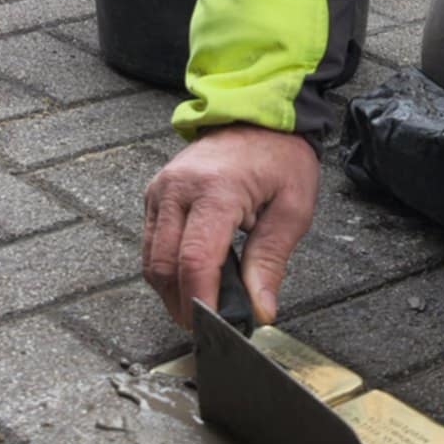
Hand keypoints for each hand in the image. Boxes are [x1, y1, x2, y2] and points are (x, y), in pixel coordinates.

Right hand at [143, 125, 320, 329]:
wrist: (257, 114)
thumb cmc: (280, 156)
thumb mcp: (292, 208)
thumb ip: (271, 261)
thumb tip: (259, 310)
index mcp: (216, 190)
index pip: (195, 260)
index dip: (201, 302)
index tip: (215, 328)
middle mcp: (178, 188)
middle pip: (164, 266)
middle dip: (183, 304)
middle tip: (211, 324)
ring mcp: (161, 189)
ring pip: (151, 260)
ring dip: (171, 290)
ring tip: (204, 303)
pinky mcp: (155, 192)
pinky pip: (152, 243)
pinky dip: (167, 268)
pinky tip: (192, 275)